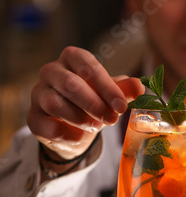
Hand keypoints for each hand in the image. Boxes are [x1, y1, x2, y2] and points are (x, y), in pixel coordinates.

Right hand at [27, 46, 144, 159]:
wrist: (73, 132)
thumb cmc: (92, 105)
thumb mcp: (110, 96)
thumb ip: (124, 90)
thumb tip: (140, 86)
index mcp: (71, 59)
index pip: (87, 65)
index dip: (106, 87)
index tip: (122, 106)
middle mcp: (51, 72)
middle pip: (70, 84)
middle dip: (95, 104)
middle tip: (112, 120)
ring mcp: (38, 94)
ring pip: (55, 103)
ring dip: (80, 118)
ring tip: (96, 127)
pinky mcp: (33, 118)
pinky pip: (46, 125)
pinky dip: (65, 134)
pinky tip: (78, 137)